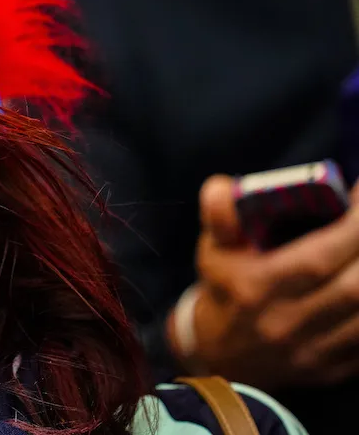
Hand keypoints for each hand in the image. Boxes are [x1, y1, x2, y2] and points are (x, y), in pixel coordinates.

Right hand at [168, 175, 358, 390]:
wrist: (219, 352)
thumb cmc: (224, 288)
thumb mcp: (212, 247)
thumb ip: (219, 214)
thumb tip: (223, 187)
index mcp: (257, 287)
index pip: (318, 257)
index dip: (353, 227)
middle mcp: (286, 321)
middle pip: (354, 287)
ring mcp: (312, 350)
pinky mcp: (331, 368)